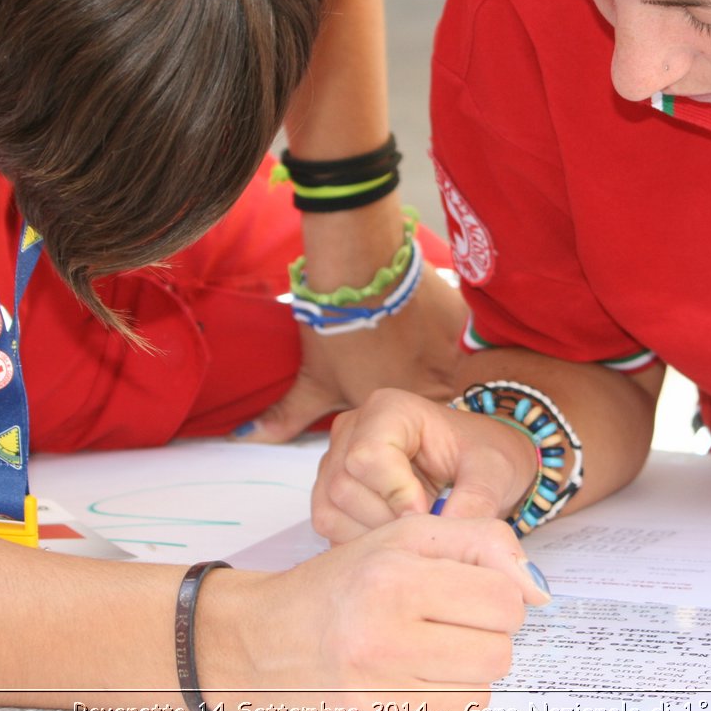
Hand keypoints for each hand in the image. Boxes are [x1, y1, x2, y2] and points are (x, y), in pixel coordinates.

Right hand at [200, 515, 550, 710]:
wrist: (256, 640)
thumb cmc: (337, 584)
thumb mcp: (403, 536)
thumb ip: (480, 543)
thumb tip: (537, 591)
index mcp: (394, 577)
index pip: (504, 600)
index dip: (498, 595)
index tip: (470, 592)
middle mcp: (384, 636)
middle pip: (499, 652)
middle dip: (485, 636)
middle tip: (448, 623)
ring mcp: (377, 692)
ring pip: (480, 694)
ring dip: (466, 674)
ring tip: (428, 651)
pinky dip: (444, 704)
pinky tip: (412, 680)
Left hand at [235, 209, 467, 443]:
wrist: (361, 271)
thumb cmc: (336, 331)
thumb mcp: (311, 380)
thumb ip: (285, 418)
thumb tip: (248, 439)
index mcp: (405, 411)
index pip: (412, 421)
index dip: (398, 404)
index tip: (385, 381)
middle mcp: (440, 387)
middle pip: (431, 391)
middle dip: (414, 378)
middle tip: (390, 354)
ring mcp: (455, 352)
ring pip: (444, 360)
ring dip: (426, 350)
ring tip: (400, 331)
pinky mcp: (462, 319)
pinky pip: (456, 329)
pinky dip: (436, 322)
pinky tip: (413, 310)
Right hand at [311, 389, 539, 542]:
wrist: (478, 467)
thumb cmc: (484, 458)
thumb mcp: (493, 474)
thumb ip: (475, 502)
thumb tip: (447, 537)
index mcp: (390, 409)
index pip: (368, 455)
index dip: (397, 494)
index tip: (430, 511)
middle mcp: (354, 429)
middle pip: (345, 486)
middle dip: (388, 519)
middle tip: (428, 524)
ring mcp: (335, 460)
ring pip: (331, 510)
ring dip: (374, 533)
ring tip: (416, 527)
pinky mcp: (329, 490)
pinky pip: (329, 525)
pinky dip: (361, 541)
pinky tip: (396, 536)